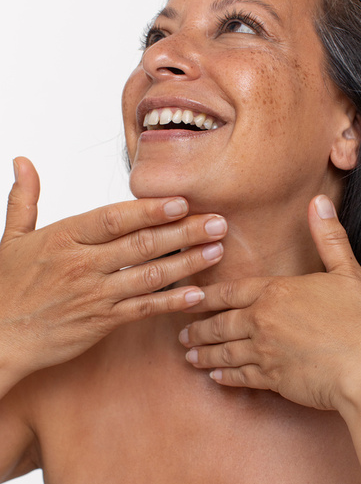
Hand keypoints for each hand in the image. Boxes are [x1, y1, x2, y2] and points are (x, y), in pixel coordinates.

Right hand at [0, 157, 226, 384]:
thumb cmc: (7, 288)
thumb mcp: (10, 238)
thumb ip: (24, 199)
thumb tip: (22, 161)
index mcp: (64, 237)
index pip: (114, 218)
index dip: (150, 210)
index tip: (181, 202)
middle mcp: (83, 264)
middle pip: (142, 244)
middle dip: (184, 231)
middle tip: (218, 222)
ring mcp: (96, 295)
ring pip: (150, 276)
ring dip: (188, 262)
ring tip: (217, 250)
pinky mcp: (103, 321)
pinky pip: (144, 309)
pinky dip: (172, 302)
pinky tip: (198, 294)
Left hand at [179, 195, 360, 410]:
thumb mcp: (348, 272)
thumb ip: (328, 237)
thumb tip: (318, 201)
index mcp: (276, 292)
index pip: (231, 291)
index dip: (208, 295)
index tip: (189, 297)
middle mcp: (262, 321)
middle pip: (220, 323)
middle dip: (199, 329)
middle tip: (182, 333)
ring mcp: (265, 352)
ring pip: (224, 352)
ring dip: (204, 353)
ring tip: (189, 356)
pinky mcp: (272, 380)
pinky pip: (240, 377)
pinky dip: (225, 376)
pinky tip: (215, 377)